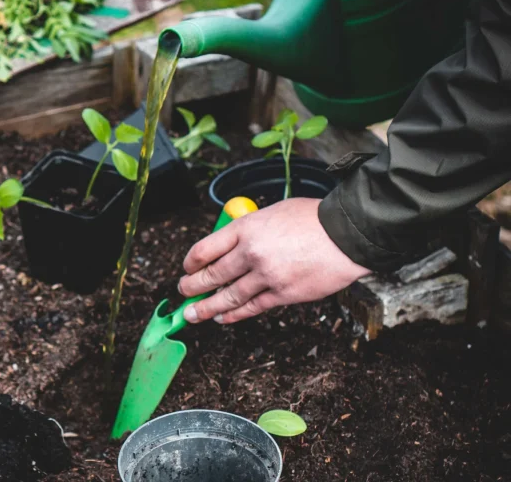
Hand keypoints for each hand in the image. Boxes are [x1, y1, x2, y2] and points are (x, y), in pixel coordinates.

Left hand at [179, 198, 370, 323]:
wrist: (347, 234)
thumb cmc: (313, 219)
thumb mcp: (272, 212)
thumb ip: (249, 229)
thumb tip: (231, 245)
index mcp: (246, 228)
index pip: (205, 248)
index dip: (190, 262)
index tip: (186, 268)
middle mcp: (251, 252)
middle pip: (211, 275)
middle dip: (191, 287)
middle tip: (182, 292)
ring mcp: (266, 276)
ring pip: (227, 297)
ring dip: (206, 308)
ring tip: (192, 314)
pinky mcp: (283, 294)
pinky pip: (251, 308)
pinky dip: (234, 315)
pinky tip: (222, 317)